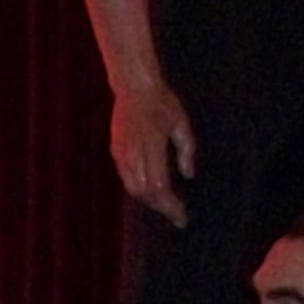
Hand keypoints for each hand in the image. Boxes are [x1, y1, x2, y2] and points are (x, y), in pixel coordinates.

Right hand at [110, 81, 196, 225]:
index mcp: (152, 146)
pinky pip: (126, 178)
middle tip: (176, 214)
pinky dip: (138, 189)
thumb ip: (186, 150)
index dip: (170, 205)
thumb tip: (188, 175)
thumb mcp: (181, 123)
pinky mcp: (116, 150)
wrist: (134, 87)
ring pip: (132, 188)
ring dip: (149, 200)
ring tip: (165, 205)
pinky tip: (150, 190)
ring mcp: (122, 152)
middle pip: (144, 192)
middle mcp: (134, 152)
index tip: (182, 216)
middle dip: (160, 207)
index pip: (159, 186)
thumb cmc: (162, 102)